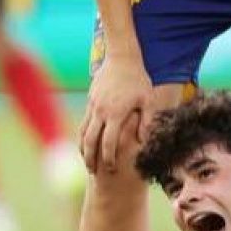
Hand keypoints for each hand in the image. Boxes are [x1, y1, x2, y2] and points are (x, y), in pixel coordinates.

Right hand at [79, 55, 152, 173]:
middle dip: (90, 158)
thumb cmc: (139, 79)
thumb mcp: (148, 99)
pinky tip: (85, 144)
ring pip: (83, 132)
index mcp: (116, 113)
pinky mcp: (90, 101)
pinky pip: (83, 123)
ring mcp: (93, 106)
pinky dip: (82, 136)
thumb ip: (147, 120)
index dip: (108, 158)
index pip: (109, 142)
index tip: (110, 169)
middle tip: (93, 172)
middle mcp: (101, 111)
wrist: (121, 58)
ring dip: (83, 149)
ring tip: (87, 162)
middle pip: (90, 140)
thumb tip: (144, 141)